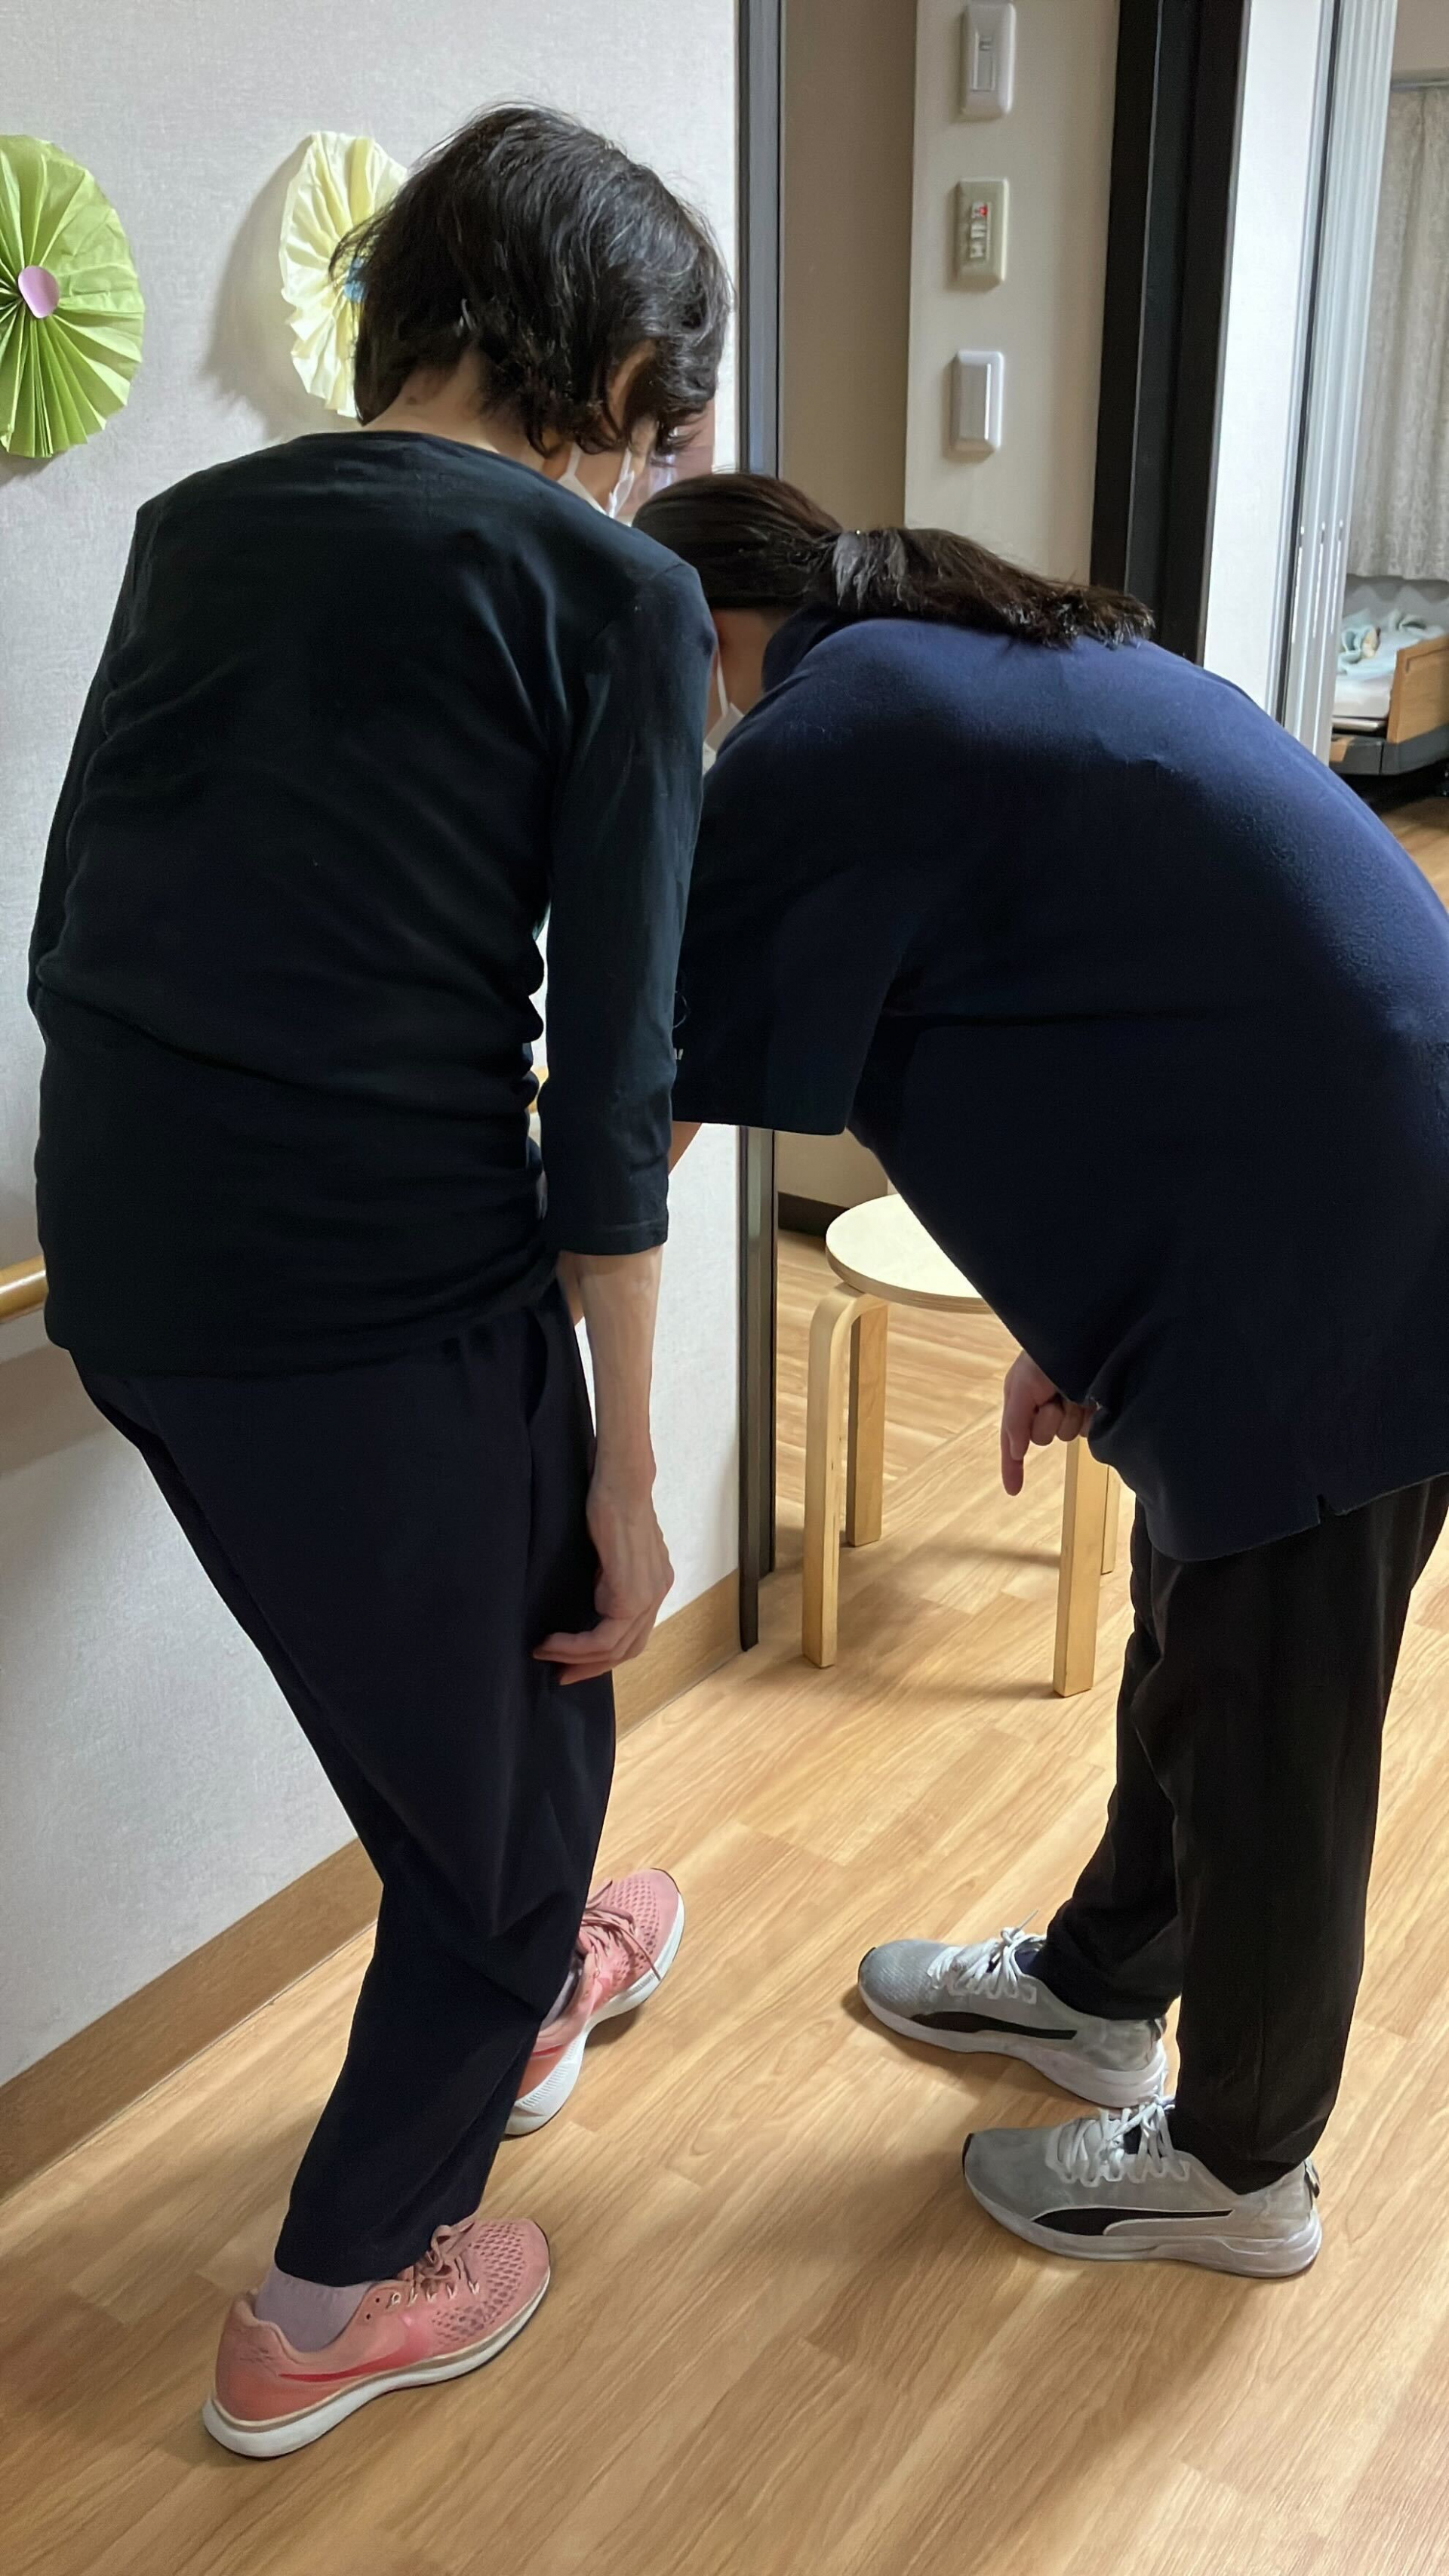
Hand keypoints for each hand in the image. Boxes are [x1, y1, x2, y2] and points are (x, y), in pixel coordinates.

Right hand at [534, 1470, 674, 1683]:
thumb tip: (588, 1594)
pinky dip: (575, 1646)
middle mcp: (657, 1593)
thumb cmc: (610, 1501)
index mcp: (654, 1582)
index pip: (633, 1633)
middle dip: (590, 1667)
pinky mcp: (631, 1595)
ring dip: (576, 1658)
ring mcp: (648, 1596)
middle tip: (559, 1674)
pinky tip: (552, 1642)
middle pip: (627, 1649)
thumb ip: (607, 1573)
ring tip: (545, 1654)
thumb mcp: (610, 1546)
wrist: (621, 1481)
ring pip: (615, 1649)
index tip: (569, 1660)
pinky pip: (604, 1637)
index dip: (602, 1654)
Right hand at [1000, 1351, 1094, 1495]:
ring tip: (1075, 1391)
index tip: (1013, 1490)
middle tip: (1054, 1398)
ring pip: (1067, 1434)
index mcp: (1023, 1398)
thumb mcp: (1022, 1384)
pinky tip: (1091, 1397)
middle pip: (1042, 1437)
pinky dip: (1088, 1416)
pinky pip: (1088, 1429)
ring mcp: (1070, 1407)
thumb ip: (1015, 1419)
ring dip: (1070, 1415)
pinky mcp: (1093, 1409)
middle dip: (1048, 1421)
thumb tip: (1015, 1450)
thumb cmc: (1048, 1354)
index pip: (1012, 1438)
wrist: (1090, 1337)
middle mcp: (1045, 1406)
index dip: (1011, 1465)